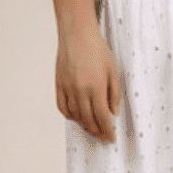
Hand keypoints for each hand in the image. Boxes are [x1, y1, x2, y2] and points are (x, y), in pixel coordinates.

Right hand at [55, 19, 121, 142]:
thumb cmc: (97, 49)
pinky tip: (77, 117)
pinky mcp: (58, 84)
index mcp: (96, 87)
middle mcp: (80, 90)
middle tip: (103, 137)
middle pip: (88, 120)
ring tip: (92, 128)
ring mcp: (67, 88)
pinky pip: (62, 107)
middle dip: (97, 132)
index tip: (111, 137)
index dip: (107, 130)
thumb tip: (112, 113)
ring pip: (75, 116)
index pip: (102, 117)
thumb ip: (114, 93)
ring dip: (84, 125)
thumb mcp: (113, 70)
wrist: (77, 34)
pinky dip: (70, 115)